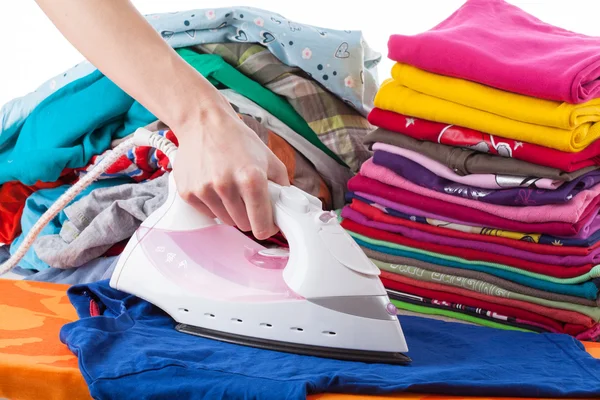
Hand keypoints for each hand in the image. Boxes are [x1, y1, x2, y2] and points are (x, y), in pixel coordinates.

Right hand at [173, 96, 289, 239]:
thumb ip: (282, 186)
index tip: (268, 224)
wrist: (204, 122)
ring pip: (226, 220)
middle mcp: (226, 186)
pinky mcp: (188, 193)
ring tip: (231, 187)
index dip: (268, 228)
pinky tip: (215, 186)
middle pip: (244, 225)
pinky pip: (208, 213)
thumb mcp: (269, 158)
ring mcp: (205, 190)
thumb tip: (287, 208)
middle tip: (249, 199)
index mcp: (251, 179)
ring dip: (232, 211)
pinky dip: (214, 205)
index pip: (262, 226)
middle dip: (250, 216)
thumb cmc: (237, 139)